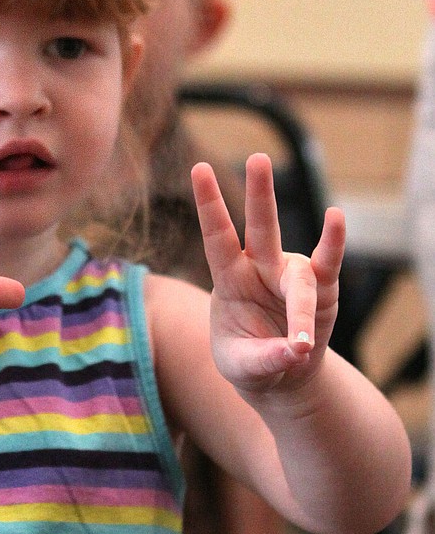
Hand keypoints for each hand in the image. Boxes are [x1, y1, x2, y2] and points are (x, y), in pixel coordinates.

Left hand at [191, 153, 344, 394]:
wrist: (282, 375)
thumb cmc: (250, 361)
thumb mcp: (244, 368)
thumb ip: (264, 359)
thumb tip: (294, 350)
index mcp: (230, 279)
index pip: (217, 238)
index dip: (209, 204)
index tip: (200, 168)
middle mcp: (260, 268)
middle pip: (261, 227)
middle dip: (260, 194)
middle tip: (258, 158)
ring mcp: (291, 274)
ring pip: (298, 276)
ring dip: (300, 310)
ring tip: (298, 347)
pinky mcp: (322, 287)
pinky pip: (328, 263)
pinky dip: (333, 243)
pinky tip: (335, 219)